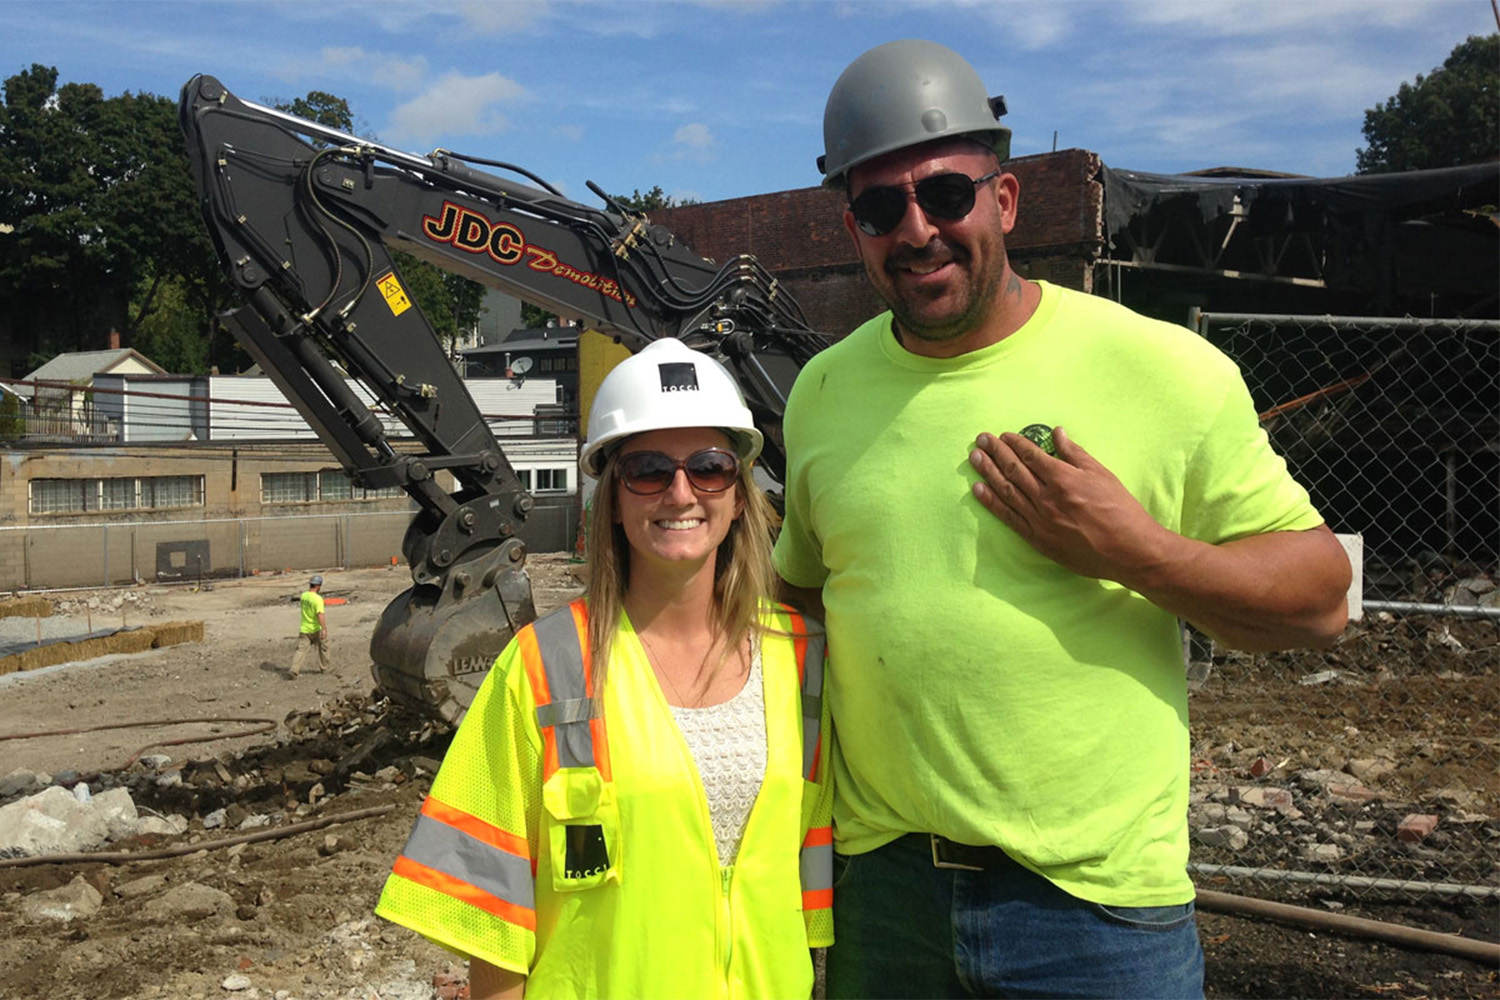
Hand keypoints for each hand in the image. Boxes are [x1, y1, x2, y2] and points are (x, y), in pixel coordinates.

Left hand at [967, 426, 1168, 585]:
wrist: (1128, 550)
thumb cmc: (1120, 510)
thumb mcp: (1101, 474)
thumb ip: (1075, 454)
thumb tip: (1057, 434)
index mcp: (1063, 479)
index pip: (1030, 456)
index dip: (1015, 443)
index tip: (1003, 435)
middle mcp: (1046, 498)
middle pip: (1013, 470)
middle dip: (995, 452)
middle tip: (980, 439)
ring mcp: (1039, 520)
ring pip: (1006, 491)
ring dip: (987, 472)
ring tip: (974, 458)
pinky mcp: (1037, 539)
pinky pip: (1008, 517)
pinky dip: (991, 502)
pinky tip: (978, 489)